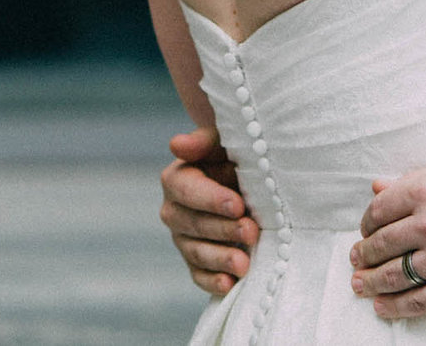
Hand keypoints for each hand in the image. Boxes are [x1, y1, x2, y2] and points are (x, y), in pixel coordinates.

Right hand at [163, 132, 258, 297]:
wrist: (243, 183)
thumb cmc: (232, 157)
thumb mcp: (221, 143)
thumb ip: (202, 142)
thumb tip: (176, 144)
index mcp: (176, 179)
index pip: (188, 192)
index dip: (212, 200)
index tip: (238, 205)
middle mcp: (173, 212)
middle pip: (194, 225)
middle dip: (224, 230)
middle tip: (251, 231)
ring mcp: (182, 241)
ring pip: (197, 253)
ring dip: (221, 259)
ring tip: (244, 263)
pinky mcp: (195, 264)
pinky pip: (199, 277)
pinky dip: (213, 282)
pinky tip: (230, 284)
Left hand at [353, 163, 425, 310]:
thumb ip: (414, 181)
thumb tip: (377, 187)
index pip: (380, 210)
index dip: (367, 223)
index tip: (366, 231)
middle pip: (383, 244)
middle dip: (364, 254)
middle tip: (356, 260)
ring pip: (395, 275)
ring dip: (371, 282)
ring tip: (360, 285)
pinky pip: (418, 302)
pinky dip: (395, 308)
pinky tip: (383, 307)